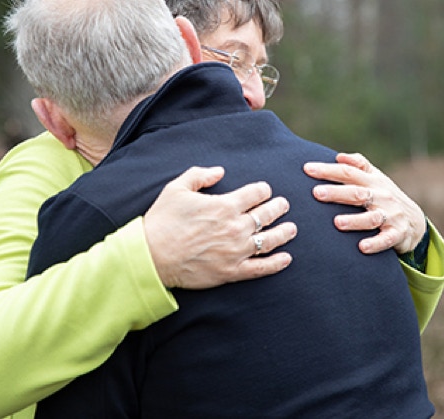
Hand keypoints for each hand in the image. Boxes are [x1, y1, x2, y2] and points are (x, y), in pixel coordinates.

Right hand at [143, 166, 295, 288]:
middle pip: (266, 215)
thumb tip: (220, 171)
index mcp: (224, 205)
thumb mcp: (177, 188)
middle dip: (278, 207)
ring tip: (292, 228)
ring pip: (270, 240)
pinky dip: (277, 264)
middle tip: (283, 205)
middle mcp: (235, 228)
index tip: (265, 190)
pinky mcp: (232, 272)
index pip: (255, 193)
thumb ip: (200, 175)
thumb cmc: (163, 220)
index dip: (263, 189)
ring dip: (284, 233)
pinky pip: (261, 268)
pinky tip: (287, 259)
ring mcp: (236, 251)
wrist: (151, 256)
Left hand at [304, 152, 426, 254]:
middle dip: (337, 193)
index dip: (328, 170)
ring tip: (337, 223)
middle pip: (357, 193)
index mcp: (372, 181)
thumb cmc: (384, 196)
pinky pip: (386, 239)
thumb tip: (338, 156)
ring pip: (371, 217)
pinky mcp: (397, 234)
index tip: (307, 169)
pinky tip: (362, 247)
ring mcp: (390, 215)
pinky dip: (375, 243)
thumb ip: (358, 165)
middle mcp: (381, 196)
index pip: (348, 172)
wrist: (414, 221)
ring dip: (355, 221)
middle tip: (316, 193)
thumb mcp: (375, 178)